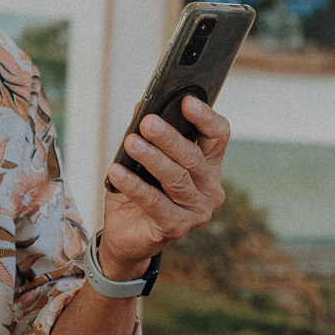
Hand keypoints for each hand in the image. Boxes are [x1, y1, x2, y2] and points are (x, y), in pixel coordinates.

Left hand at [95, 96, 230, 277]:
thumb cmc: (140, 190)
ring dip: (152, 159)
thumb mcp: (143, 158)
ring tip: (131, 144)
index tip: (186, 101)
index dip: (205, 117)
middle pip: (194, 157)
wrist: (127, 234)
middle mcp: (210, 188)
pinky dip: (134, 186)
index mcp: (208, 165)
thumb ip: (148, 135)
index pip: (217, 135)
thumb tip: (143, 105)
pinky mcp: (177, 227)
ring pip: (176, 178)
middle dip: (169, 138)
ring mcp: (196, 210)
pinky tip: (117, 172)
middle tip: (148, 122)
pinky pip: (155, 202)